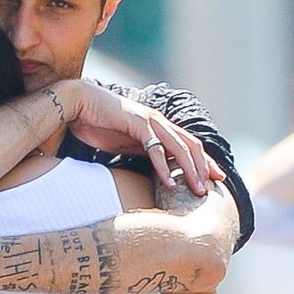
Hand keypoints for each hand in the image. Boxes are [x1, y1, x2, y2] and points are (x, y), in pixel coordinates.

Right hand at [60, 80, 224, 194]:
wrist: (79, 104)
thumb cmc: (100, 124)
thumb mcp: (128, 143)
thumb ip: (144, 151)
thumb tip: (157, 169)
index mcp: (159, 126)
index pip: (189, 145)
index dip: (204, 161)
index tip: (215, 179)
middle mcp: (159, 122)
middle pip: (191, 146)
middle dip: (204, 167)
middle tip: (213, 188)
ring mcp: (149, 121)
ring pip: (178, 148)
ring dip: (190, 170)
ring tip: (197, 189)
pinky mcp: (137, 124)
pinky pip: (155, 148)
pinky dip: (164, 166)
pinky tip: (169, 183)